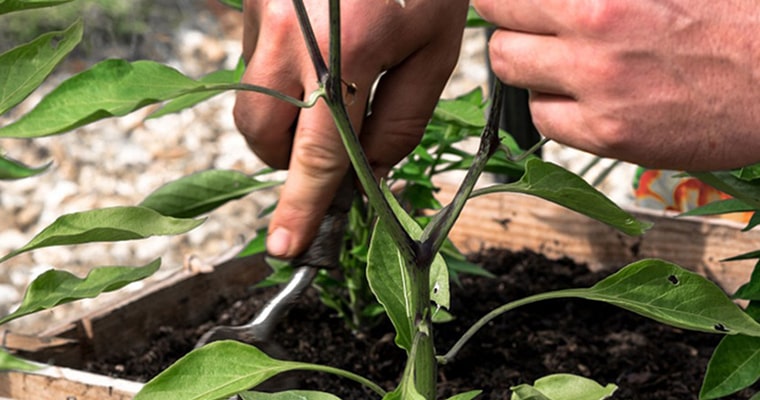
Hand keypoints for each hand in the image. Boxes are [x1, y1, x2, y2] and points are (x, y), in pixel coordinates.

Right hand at [234, 0, 467, 257]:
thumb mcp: (434, 48)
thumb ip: (402, 118)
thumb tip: (372, 170)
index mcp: (347, 51)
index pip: (318, 153)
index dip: (302, 205)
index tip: (285, 247)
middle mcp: (291, 39)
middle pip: (266, 139)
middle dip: (292, 163)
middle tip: (333, 152)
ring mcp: (263, 20)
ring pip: (252, 108)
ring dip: (285, 125)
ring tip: (329, 96)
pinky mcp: (251, 8)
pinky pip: (254, 70)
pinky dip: (282, 84)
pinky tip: (317, 54)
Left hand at [474, 0, 759, 170]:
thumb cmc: (729, 18)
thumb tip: (548, 0)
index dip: (505, 2)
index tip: (512, 6)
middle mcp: (593, 34)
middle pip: (498, 39)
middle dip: (512, 33)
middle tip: (535, 33)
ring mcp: (598, 89)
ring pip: (514, 79)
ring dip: (531, 72)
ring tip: (565, 65)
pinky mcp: (608, 134)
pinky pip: (545, 121)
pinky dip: (556, 109)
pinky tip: (587, 98)